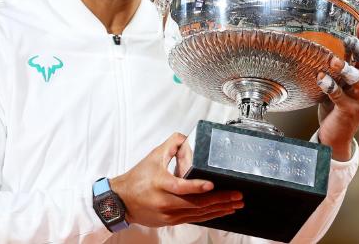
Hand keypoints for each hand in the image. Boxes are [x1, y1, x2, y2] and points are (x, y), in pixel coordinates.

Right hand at [109, 133, 243, 226]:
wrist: (121, 201)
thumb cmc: (137, 179)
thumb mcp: (153, 157)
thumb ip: (171, 145)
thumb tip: (186, 137)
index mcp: (160, 184)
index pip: (181, 187)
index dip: (197, 186)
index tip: (212, 184)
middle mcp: (165, 201)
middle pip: (196, 204)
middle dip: (220, 200)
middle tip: (237, 196)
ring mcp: (169, 214)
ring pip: (198, 214)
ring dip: (219, 209)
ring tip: (234, 205)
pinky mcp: (171, 221)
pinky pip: (194, 219)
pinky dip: (209, 215)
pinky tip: (220, 212)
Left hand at [316, 25, 358, 160]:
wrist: (336, 135)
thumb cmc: (337, 105)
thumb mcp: (342, 82)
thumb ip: (343, 65)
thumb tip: (334, 39)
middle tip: (350, 40)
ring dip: (347, 69)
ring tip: (333, 61)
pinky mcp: (348, 111)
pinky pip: (340, 97)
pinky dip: (330, 86)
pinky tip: (320, 78)